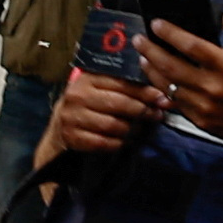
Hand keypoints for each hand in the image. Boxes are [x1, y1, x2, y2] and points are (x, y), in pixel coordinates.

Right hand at [33, 63, 158, 164]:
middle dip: (141, 110)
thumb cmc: (88, 105)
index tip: (161, 97)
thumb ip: (124, 87)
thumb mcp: (101, 89)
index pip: (121, 83)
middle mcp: (77, 95)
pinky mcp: (71, 136)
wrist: (61, 126)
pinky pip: (102, 142)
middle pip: (118, 103)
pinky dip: (116, 143)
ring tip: (138, 130)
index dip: (144, 91)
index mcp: (87, 79)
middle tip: (156, 115)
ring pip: (112, 125)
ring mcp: (72, 117)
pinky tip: (123, 142)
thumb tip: (159, 94)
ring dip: (130, 129)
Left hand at [143, 14, 222, 151]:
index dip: (170, 33)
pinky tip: (159, 81)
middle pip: (171, 65)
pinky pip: (177, 104)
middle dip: (151, 50)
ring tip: (143, 57)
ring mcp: (204, 107)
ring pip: (169, 86)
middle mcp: (212, 87)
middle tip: (139, 39)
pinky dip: (164, 90)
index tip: (156, 24)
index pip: (191, 45)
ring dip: (152, 70)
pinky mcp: (202, 121)